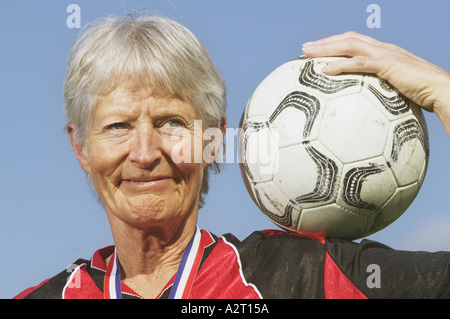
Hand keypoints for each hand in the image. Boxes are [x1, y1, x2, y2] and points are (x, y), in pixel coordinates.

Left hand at [302, 32, 449, 135]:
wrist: (442, 90)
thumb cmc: (422, 94)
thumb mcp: (397, 89)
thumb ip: (380, 90)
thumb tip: (366, 105)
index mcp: (384, 52)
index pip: (356, 41)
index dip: (336, 43)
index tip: (318, 50)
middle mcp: (383, 49)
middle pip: (348, 39)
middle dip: (325, 42)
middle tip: (304, 48)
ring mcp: (386, 55)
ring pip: (350, 45)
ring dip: (326, 48)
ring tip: (307, 53)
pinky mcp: (389, 65)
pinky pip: (360, 63)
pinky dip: (341, 65)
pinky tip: (325, 70)